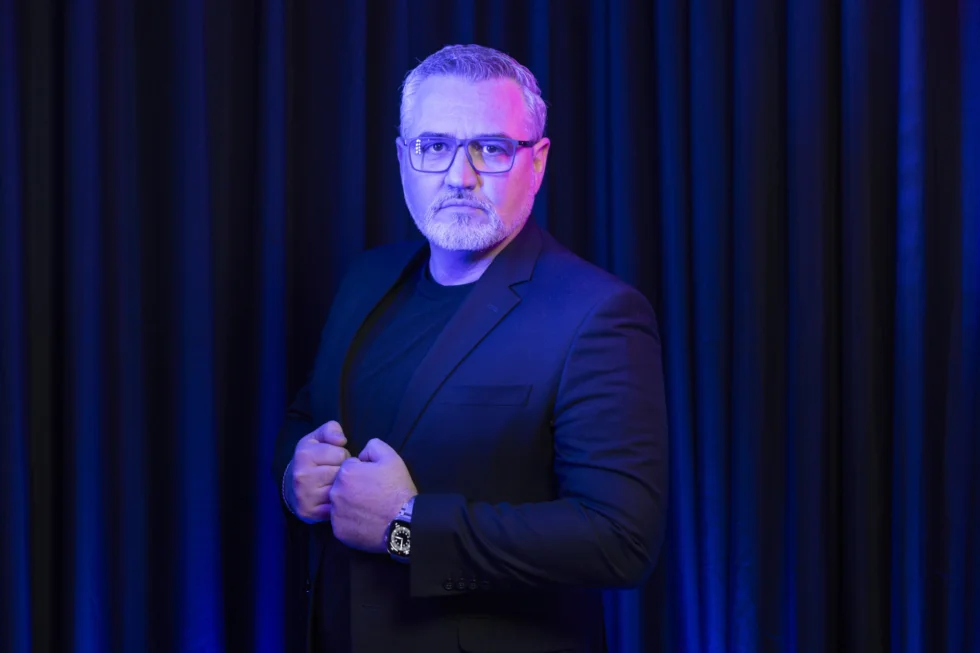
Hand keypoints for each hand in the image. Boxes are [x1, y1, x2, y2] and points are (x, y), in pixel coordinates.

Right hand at [285, 421, 350, 522]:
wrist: (293, 487)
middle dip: (344, 472)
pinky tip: (334, 498)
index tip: (334, 459)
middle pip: (342, 472)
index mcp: (304, 454)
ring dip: (342, 487)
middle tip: (335, 473)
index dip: (342, 456)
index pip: (341, 454)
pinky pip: (336, 506)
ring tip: (334, 484)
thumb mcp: (317, 439)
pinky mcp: (310, 512)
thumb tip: (341, 440)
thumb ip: (330, 430)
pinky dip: (339, 503)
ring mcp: (305, 496)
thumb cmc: (311, 459)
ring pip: (340, 489)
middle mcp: (301, 476)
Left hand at [329, 438, 417, 552]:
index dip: (363, 472)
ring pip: (340, 504)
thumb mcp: (391, 457)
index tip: (374, 480)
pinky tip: (365, 521)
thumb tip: (360, 454)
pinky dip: (350, 521)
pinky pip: (341, 522)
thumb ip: (372, 446)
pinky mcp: (339, 531)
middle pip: (342, 485)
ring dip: (350, 504)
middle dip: (354, 487)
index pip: (349, 467)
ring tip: (369, 509)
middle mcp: (335, 493)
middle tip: (372, 495)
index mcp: (345, 473)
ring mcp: (335, 514)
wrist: (404, 522)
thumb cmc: (397, 489)